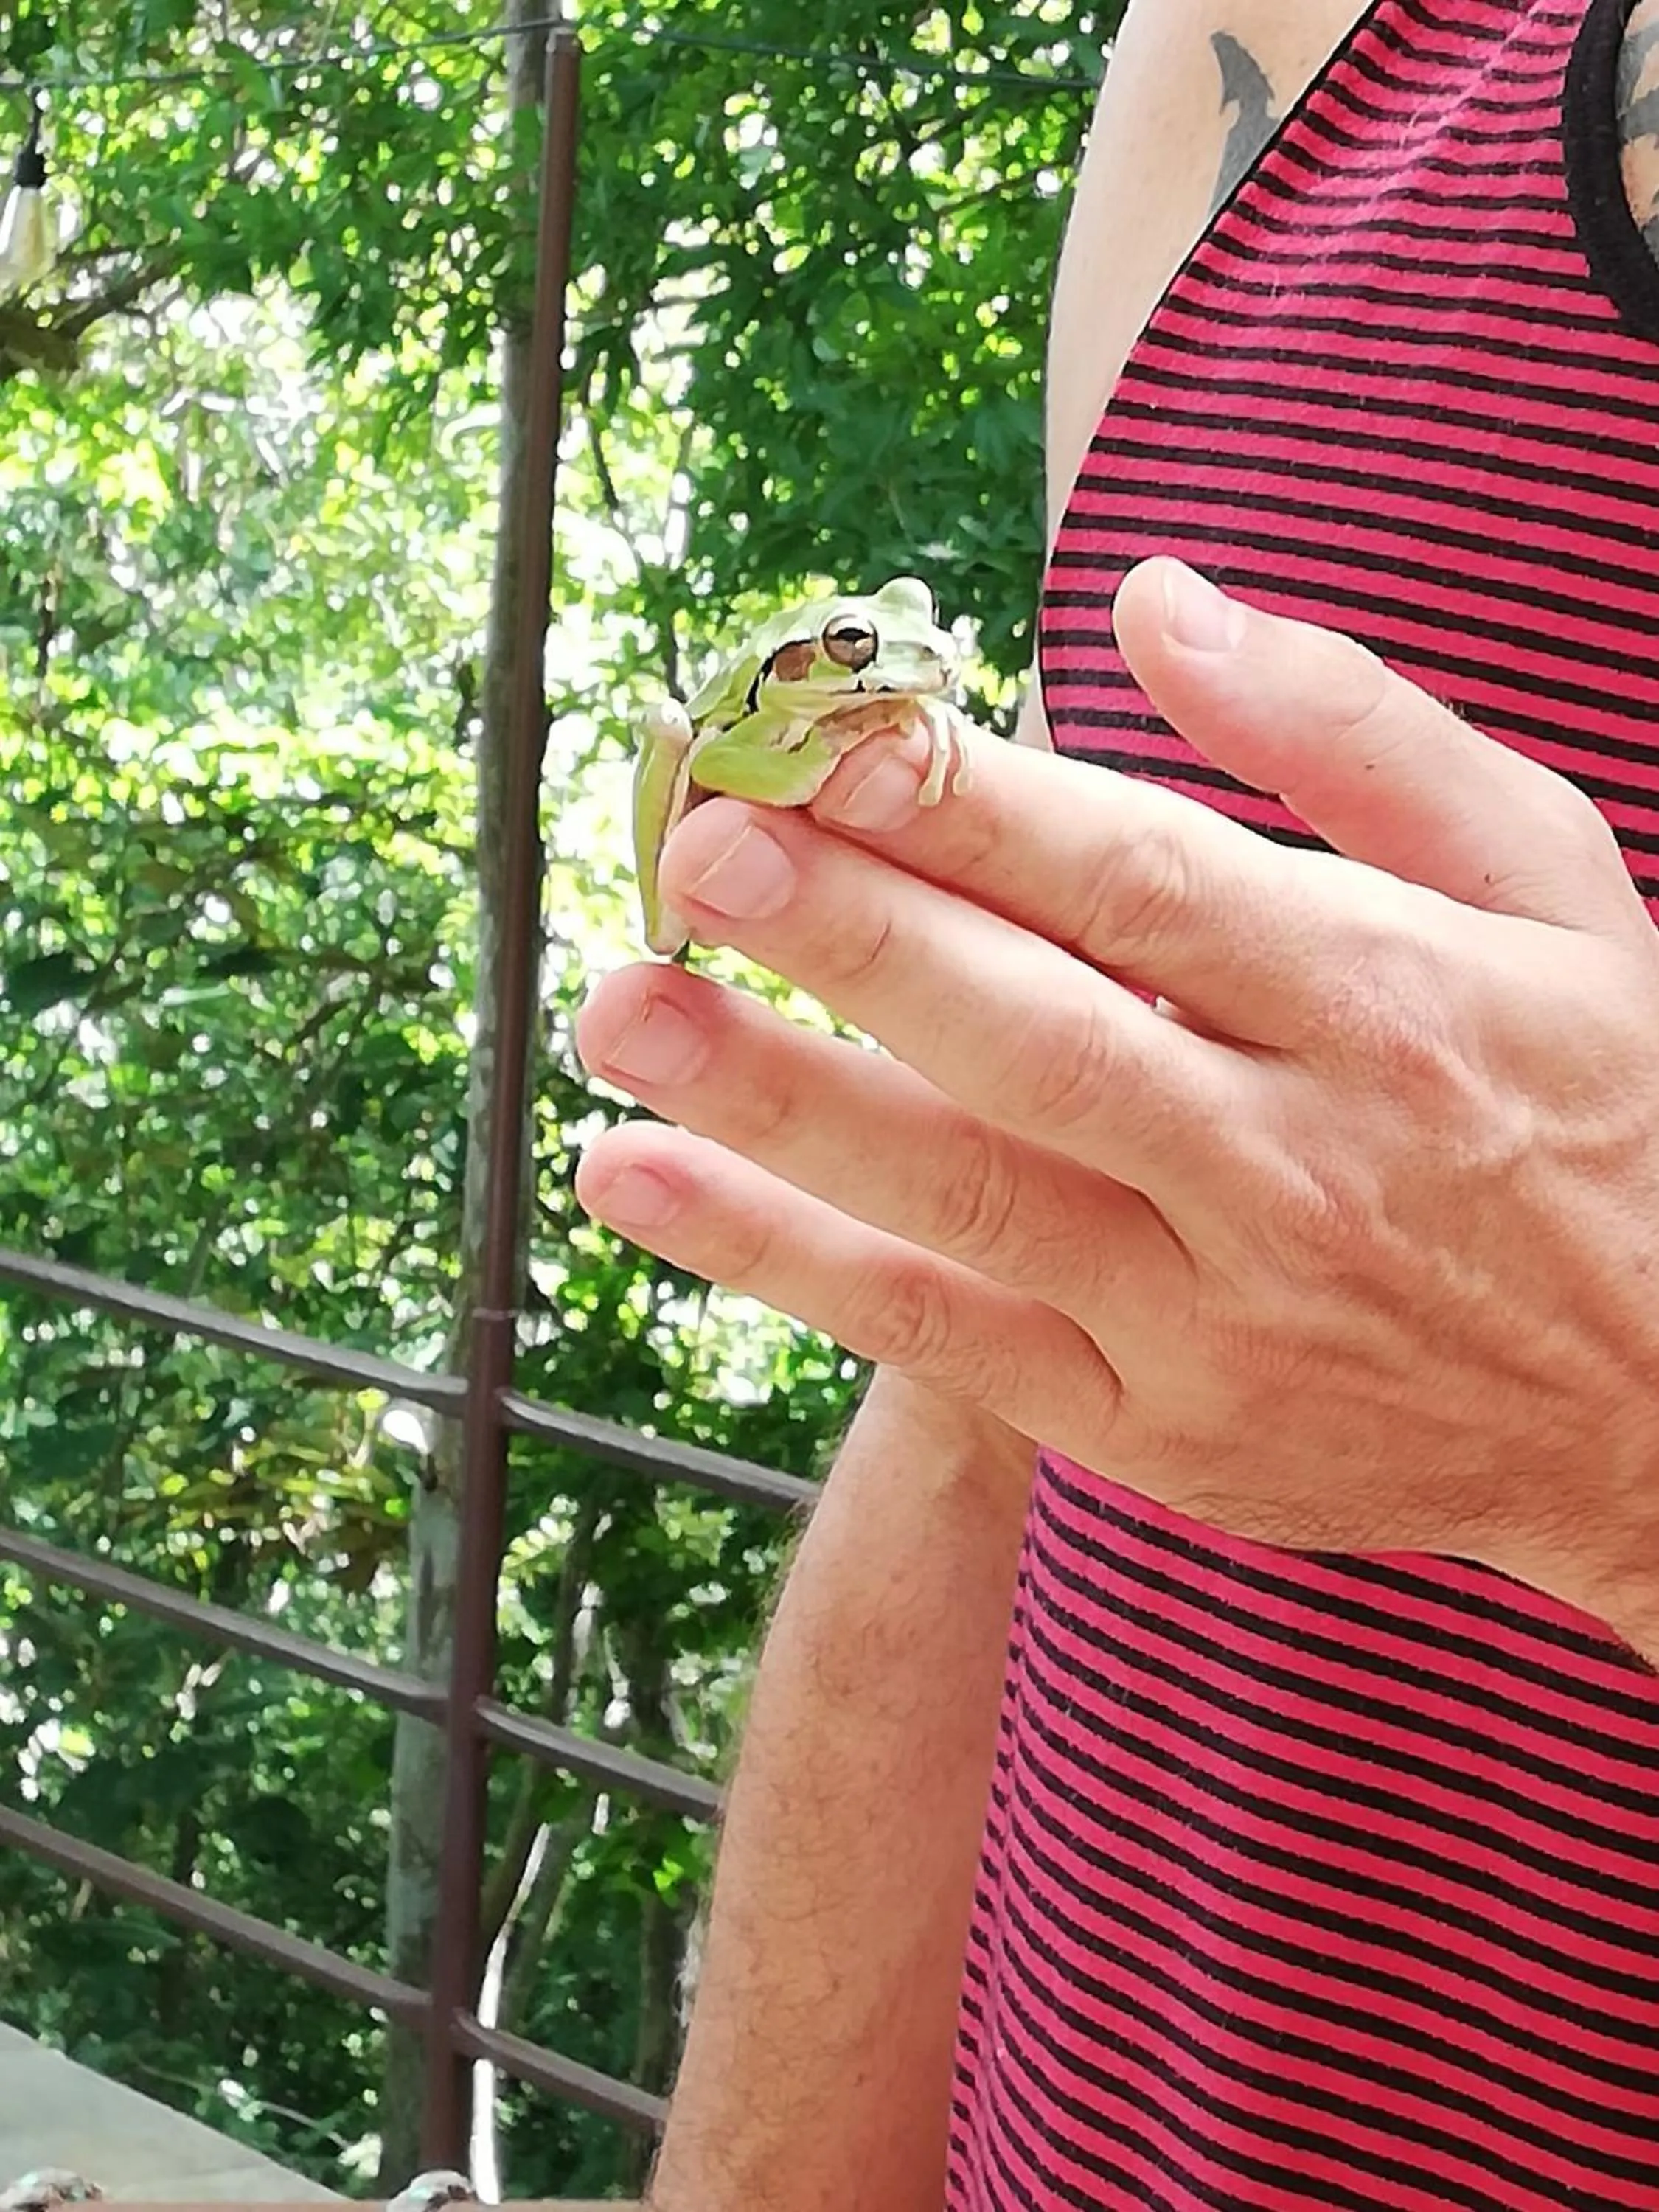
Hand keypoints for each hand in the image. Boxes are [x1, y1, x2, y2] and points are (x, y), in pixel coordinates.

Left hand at [576, 558, 1658, 1651]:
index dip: (974, 809)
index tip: (828, 733)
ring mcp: (1218, 1315)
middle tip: (696, 847)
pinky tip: (644, 1183)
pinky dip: (789, 1263)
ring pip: (968, 1201)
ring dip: (776, 1106)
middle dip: (854, 940)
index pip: (1148, 887)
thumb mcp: (1551, 890)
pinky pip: (952, 1342)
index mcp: (1386, 1003)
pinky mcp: (1159, 1426)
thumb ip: (1356, 735)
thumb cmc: (1611, 1113)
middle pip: (1038, 1037)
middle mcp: (1294, 1164)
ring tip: (619, 1015)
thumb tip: (1154, 599)